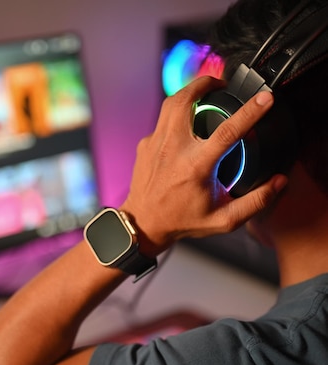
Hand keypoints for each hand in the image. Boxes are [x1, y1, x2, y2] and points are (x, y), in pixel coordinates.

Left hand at [121, 76, 287, 257]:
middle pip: (185, 101)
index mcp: (196, 166)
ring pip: (170, 103)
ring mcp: (155, 144)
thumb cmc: (181, 221)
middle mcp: (172, 150)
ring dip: (188, 92)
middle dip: (204, 83)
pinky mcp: (144, 144)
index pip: (228, 131)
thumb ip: (255, 202)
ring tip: (205, 92)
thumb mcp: (223, 220)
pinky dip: (176, 116)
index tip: (265, 98)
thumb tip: (279, 182)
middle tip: (221, 84)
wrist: (143, 223)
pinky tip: (187, 125)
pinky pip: (162, 121)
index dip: (250, 111)